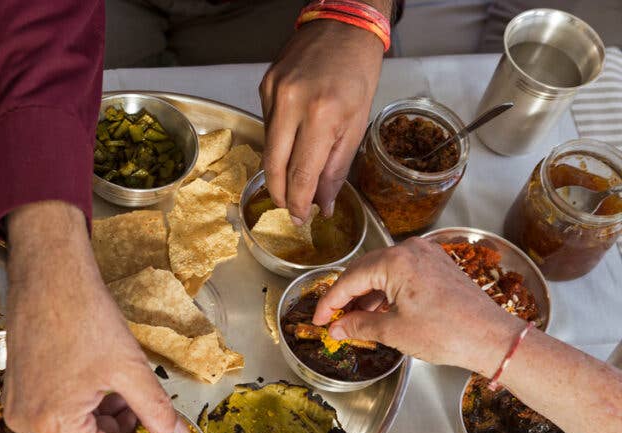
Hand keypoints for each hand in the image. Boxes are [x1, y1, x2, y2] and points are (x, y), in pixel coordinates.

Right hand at [2, 201, 187, 432]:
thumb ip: (155, 409)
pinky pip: (54, 421)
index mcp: (53, 424)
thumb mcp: (129, 367)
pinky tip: (108, 396)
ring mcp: (18, 409)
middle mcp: (28, 425)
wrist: (49, 275)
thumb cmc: (85, 316)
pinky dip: (84, 418)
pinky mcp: (18, 393)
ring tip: (132, 405)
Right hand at [259, 20, 383, 221]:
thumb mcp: (358, 124)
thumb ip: (337, 167)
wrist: (343, 26)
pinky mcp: (264, 87)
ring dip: (279, 170)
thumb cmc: (358, 71)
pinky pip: (268, 126)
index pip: (301, 174)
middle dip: (281, 195)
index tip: (301, 218)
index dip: (299, 203)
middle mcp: (292, 104)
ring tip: (292, 181)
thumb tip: (324, 202)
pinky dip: (279, 142)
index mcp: (322, 114)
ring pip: (268, 149)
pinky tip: (292, 141)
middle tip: (290, 209)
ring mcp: (274, 94)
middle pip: (274, 167)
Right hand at [313, 237, 524, 375]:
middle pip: (364, 271)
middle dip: (346, 297)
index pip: (349, 279)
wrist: (491, 338)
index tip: (318, 320)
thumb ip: (358, 325)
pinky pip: (402, 274)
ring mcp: (426, 256)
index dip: (329, 302)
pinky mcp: (438, 266)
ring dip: (366, 295)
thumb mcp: (394, 331)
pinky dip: (386, 291)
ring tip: (354, 320)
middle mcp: (410, 250)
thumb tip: (337, 328)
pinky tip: (379, 311)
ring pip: (383, 272)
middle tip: (332, 320)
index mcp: (395, 261)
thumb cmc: (447, 333)